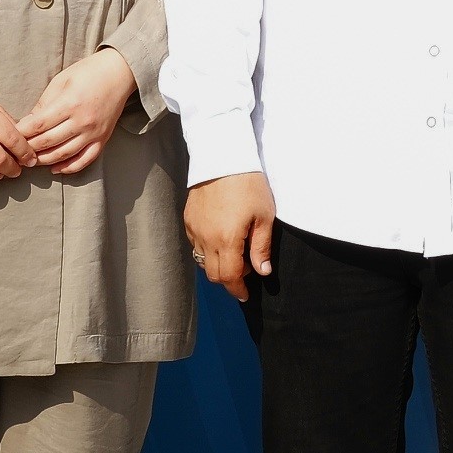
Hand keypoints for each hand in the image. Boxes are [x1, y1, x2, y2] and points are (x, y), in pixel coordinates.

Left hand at [19, 47, 136, 175]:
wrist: (120, 72)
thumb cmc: (88, 72)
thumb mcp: (61, 81)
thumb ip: (44, 103)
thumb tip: (28, 123)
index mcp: (69, 104)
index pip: (38, 126)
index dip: (21, 133)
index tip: (10, 136)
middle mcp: (82, 121)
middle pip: (48, 142)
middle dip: (28, 148)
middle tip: (16, 151)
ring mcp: (94, 132)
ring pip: (63, 154)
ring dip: (44, 160)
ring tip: (31, 160)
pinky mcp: (103, 138)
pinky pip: (85, 159)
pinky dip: (69, 168)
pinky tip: (55, 169)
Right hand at [185, 171, 277, 303]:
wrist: (223, 156)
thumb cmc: (249, 184)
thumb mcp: (264, 216)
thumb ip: (261, 247)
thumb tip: (262, 272)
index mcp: (227, 241)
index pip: (230, 277)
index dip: (238, 290)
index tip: (246, 295)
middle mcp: (206, 239)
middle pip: (213, 274)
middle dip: (229, 280)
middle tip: (245, 272)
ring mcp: (194, 229)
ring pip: (201, 261)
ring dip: (217, 265)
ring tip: (234, 254)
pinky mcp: (188, 219)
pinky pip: (195, 244)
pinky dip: (207, 250)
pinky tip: (220, 239)